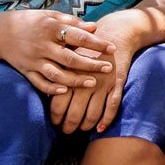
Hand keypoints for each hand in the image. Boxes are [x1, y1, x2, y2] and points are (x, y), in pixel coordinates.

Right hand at [0, 9, 114, 96]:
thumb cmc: (31, 21)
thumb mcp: (51, 16)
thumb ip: (72, 23)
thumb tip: (94, 28)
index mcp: (51, 29)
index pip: (78, 37)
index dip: (96, 43)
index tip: (112, 48)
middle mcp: (42, 46)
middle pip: (70, 59)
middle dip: (91, 64)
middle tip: (109, 68)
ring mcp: (33, 60)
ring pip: (57, 74)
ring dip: (76, 80)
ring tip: (93, 83)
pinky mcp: (26, 71)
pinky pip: (40, 83)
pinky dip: (52, 89)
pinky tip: (66, 91)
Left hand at [48, 12, 138, 134]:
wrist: (114, 33)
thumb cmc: (87, 45)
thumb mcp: (68, 54)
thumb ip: (59, 73)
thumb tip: (47, 91)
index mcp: (70, 74)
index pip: (58, 104)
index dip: (56, 117)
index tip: (55, 123)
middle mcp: (85, 81)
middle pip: (74, 113)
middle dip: (69, 126)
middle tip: (67, 131)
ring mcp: (103, 84)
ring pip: (93, 114)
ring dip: (86, 125)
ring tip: (82, 129)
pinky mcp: (117, 84)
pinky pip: (112, 107)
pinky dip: (106, 120)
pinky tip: (100, 129)